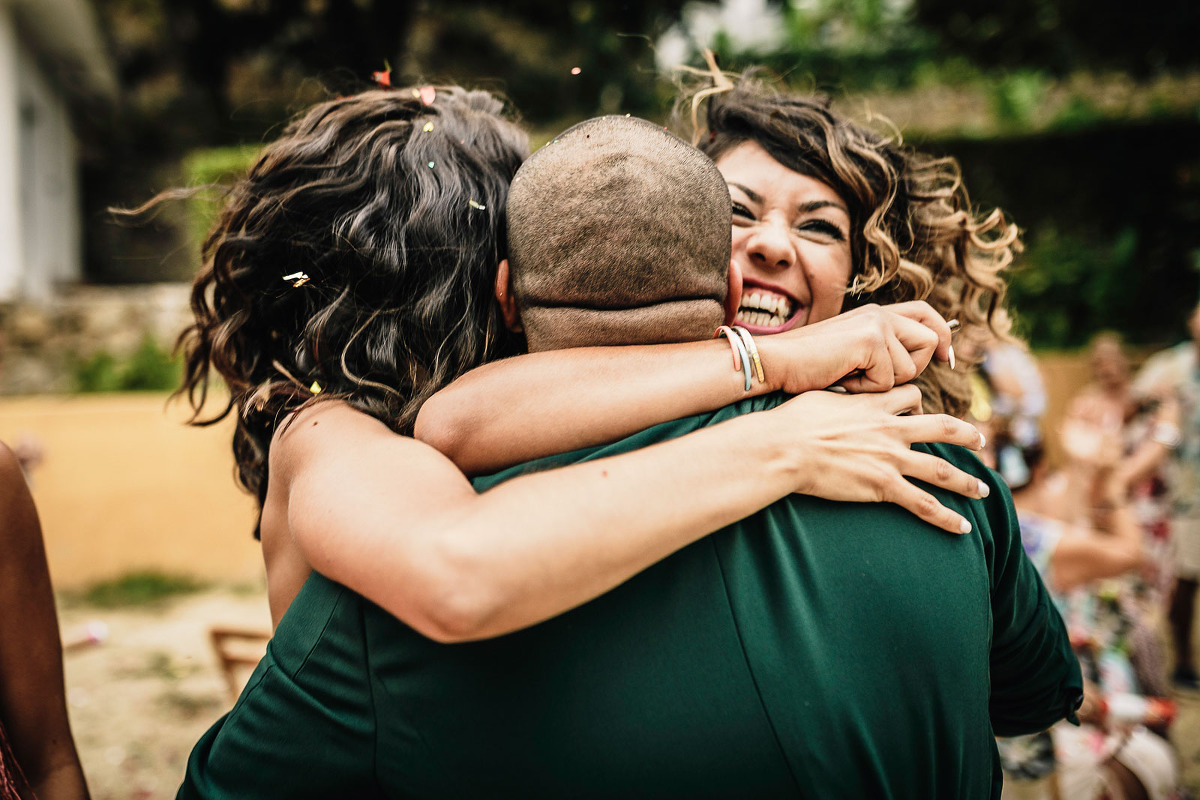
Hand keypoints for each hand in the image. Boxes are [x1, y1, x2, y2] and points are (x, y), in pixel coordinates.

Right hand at [754, 302, 952, 394]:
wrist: (774, 364)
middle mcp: (879, 313)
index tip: (943, 359)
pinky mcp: (869, 340)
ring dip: (882, 384)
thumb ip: (880, 351)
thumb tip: (919, 366)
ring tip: (849, 377)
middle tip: (872, 378)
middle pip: (929, 341)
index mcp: (875, 314)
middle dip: (911, 369)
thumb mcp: (850, 355)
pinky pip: (888, 379)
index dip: (942, 335)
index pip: (927, 313)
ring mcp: (875, 324)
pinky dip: (866, 389)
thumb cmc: (807, 368)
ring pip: (910, 367)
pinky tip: (841, 378)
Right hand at [769, 384, 988, 533]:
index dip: (919, 402)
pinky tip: (963, 527)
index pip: (911, 396)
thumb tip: (831, 399)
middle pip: (942, 428)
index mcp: (874, 405)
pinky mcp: (884, 486)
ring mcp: (891, 459)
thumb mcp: (820, 397)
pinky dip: (947, 517)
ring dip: (967, 482)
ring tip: (984, 490)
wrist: (787, 447)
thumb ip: (837, 398)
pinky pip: (924, 504)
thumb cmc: (792, 422)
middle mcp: (891, 429)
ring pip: (942, 470)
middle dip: (966, 436)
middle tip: (980, 441)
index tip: (922, 410)